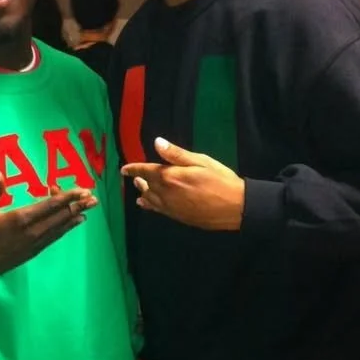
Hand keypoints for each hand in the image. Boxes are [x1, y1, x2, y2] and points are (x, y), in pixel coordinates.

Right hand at [0, 171, 97, 273]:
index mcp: (22, 218)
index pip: (50, 205)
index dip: (68, 197)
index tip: (82, 190)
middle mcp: (33, 230)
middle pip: (60, 216)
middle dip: (77, 205)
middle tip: (93, 198)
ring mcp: (35, 242)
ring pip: (60, 227)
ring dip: (75, 216)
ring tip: (89, 209)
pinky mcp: (35, 250)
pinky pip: (55, 236)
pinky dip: (66, 228)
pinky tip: (74, 223)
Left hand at [122, 137, 244, 230]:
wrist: (235, 208)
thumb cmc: (220, 180)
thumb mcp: (201, 161)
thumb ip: (176, 154)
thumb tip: (157, 142)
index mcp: (170, 177)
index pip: (145, 171)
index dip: (133, 169)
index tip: (124, 169)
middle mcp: (166, 193)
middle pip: (146, 186)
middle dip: (139, 180)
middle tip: (134, 176)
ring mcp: (170, 207)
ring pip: (150, 199)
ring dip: (143, 192)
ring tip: (139, 187)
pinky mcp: (177, 217)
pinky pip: (157, 210)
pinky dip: (149, 205)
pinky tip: (146, 204)